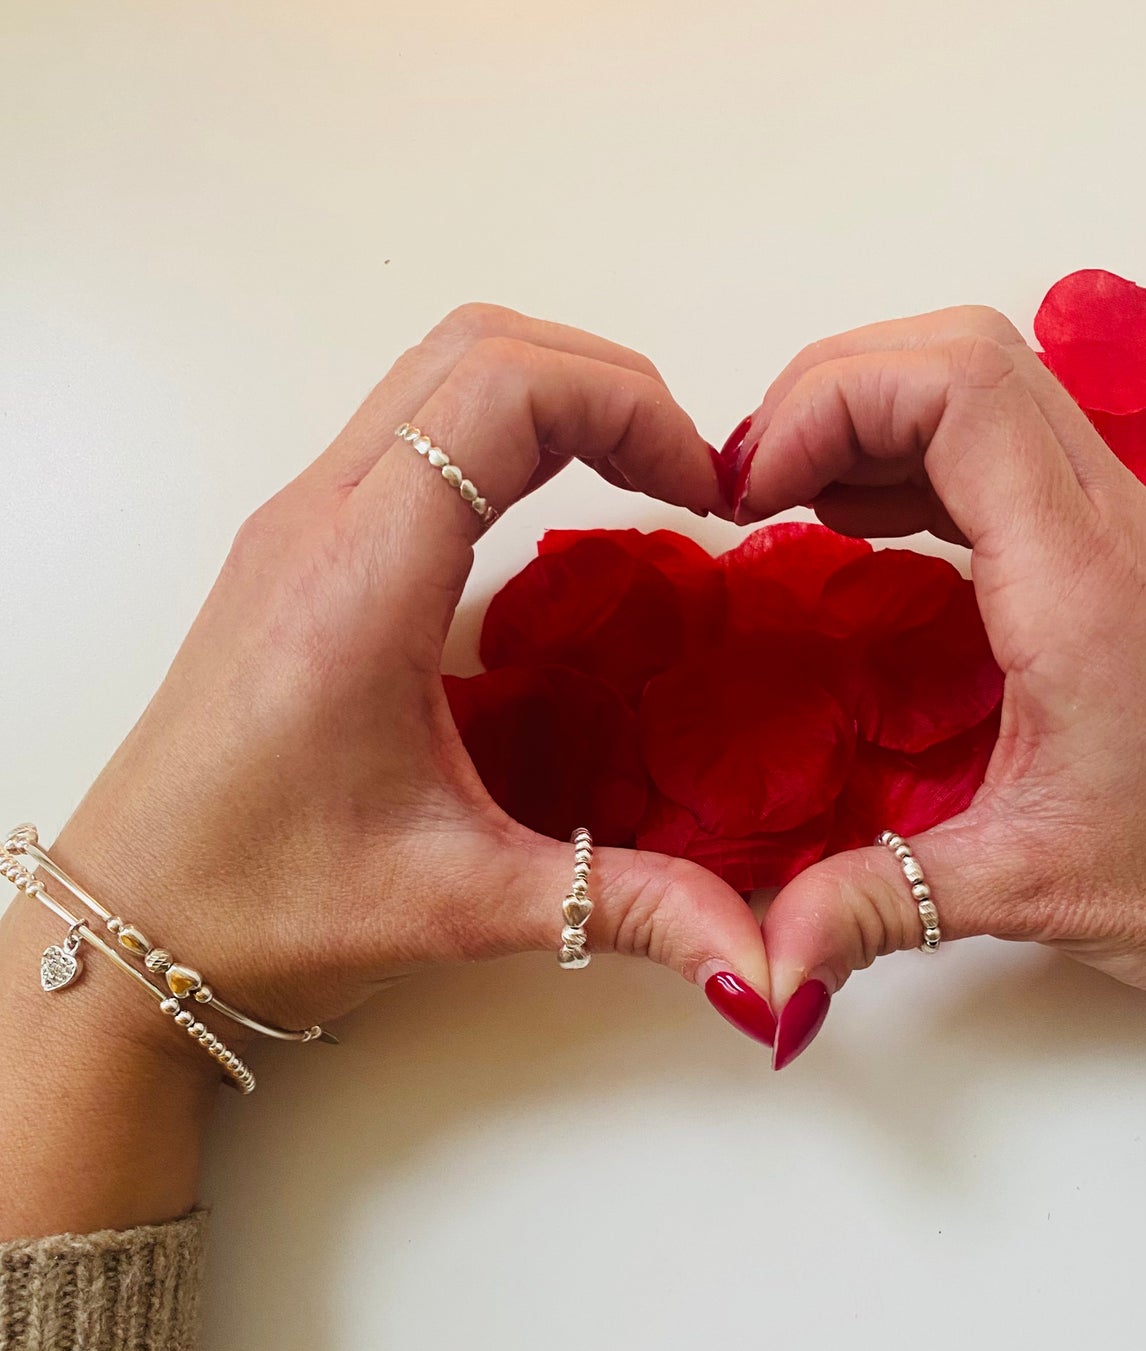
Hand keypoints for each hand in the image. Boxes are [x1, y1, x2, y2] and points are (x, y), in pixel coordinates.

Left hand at [0, 305, 770, 1235]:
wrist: (131, 926)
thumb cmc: (263, 903)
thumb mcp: (461, 903)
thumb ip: (626, 910)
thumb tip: (762, 958)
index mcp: (360, 579)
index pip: (504, 391)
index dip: (630, 408)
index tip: (702, 493)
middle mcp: (320, 520)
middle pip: (476, 346)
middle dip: (608, 383)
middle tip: (686, 476)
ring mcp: (299, 524)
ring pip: (436, 370)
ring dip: (552, 392)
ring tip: (636, 479)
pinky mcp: (297, 550)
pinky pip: (408, 426)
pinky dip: (502, 428)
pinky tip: (548, 519)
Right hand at [733, 308, 1145, 1079]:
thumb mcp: (1025, 890)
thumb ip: (876, 908)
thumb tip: (766, 963)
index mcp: (1081, 583)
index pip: (959, 389)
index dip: (831, 402)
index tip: (753, 489)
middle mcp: (1109, 526)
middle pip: (964, 354)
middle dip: (833, 390)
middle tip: (751, 482)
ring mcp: (1120, 529)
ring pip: (989, 385)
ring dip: (874, 412)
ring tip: (786, 495)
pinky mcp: (1113, 555)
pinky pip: (1004, 449)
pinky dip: (915, 455)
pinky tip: (859, 524)